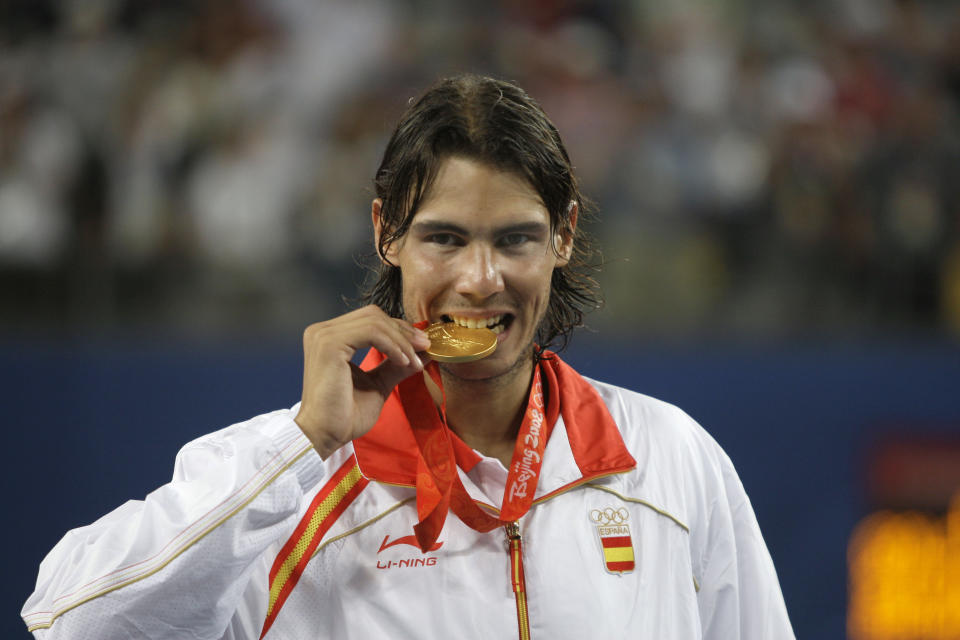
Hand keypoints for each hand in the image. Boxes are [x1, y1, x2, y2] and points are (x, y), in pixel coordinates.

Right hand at [294, 305, 430, 457]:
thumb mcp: (378, 383)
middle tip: (425, 347)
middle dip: (403, 331)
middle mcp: (323, 332)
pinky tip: (402, 361)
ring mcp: (324, 336)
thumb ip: (396, 365)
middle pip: (374, 315)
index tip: (423, 346)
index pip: (372, 320)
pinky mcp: (329, 344)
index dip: (400, 330)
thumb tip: (424, 352)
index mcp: (331, 338)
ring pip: (375, 321)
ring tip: (414, 361)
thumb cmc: (346, 415)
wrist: (326, 435)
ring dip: (401, 340)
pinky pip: (371, 332)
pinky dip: (392, 345)